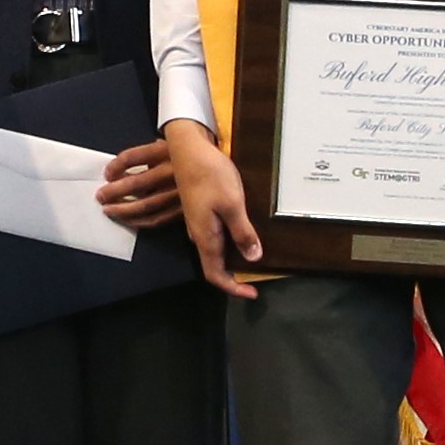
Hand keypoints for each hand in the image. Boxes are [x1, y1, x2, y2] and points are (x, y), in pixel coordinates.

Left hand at [96, 139, 181, 231]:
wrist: (219, 161)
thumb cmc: (190, 153)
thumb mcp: (170, 145)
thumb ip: (148, 155)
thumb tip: (119, 170)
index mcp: (166, 151)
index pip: (132, 157)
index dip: (115, 166)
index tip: (107, 174)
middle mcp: (171, 170)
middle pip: (136, 183)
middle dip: (114, 192)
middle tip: (101, 196)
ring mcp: (179, 191)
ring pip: (145, 204)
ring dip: (124, 209)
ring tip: (109, 210)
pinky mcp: (185, 207)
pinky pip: (158, 218)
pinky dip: (141, 221)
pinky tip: (129, 221)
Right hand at [165, 119, 261, 298]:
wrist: (188, 150)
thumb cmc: (210, 176)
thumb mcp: (232, 204)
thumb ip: (242, 232)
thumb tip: (253, 257)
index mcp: (205, 237)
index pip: (215, 275)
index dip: (233, 288)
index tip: (253, 294)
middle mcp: (199, 234)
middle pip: (214, 266)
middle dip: (234, 277)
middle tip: (255, 280)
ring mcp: (198, 222)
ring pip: (215, 251)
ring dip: (232, 259)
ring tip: (252, 258)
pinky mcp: (200, 211)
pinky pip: (215, 236)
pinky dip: (230, 243)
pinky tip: (242, 234)